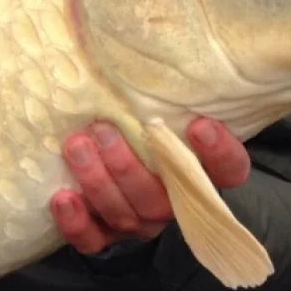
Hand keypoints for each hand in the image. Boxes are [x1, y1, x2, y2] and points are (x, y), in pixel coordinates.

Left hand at [49, 117, 250, 254]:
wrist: (115, 172)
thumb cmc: (143, 131)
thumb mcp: (162, 113)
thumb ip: (165, 100)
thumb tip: (148, 49)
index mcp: (202, 173)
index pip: (228, 170)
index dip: (219, 153)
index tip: (200, 125)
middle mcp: (174, 204)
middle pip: (160, 200)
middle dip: (127, 166)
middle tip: (103, 130)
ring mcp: (140, 223)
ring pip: (125, 215)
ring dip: (97, 182)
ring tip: (75, 146)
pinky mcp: (106, 237)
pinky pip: (94, 242)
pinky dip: (77, 223)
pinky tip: (62, 198)